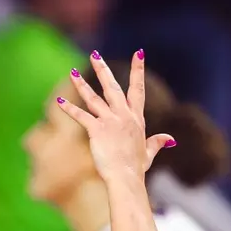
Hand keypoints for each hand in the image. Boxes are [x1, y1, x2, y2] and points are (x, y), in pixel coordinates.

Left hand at [57, 50, 174, 183]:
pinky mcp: (97, 130)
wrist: (126, 177)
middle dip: (102, 70)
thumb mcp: (149, 153)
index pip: (138, 89)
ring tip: (72, 72)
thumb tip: (170, 139)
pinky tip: (60, 102)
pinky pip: (81, 116)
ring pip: (94, 98)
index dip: (138, 70)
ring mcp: (110, 121)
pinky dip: (70, 109)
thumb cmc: (136, 168)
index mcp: (136, 119)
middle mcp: (124, 116)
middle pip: (113, 87)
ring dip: (82, 85)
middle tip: (94, 54)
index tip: (138, 53)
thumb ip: (158, 142)